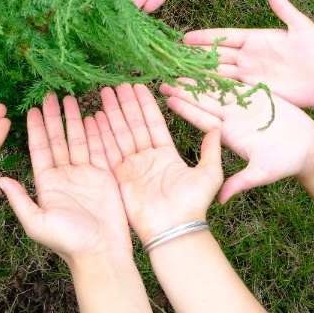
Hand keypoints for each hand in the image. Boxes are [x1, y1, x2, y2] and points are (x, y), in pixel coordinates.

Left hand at [0, 94, 131, 262]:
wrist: (101, 252)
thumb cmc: (67, 241)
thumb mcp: (36, 222)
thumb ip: (19, 199)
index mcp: (46, 183)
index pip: (39, 149)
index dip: (35, 128)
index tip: (31, 108)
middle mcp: (64, 175)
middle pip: (57, 139)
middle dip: (53, 117)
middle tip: (50, 94)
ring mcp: (85, 173)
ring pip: (77, 139)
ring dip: (73, 119)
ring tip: (70, 98)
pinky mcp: (104, 175)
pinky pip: (98, 148)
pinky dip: (96, 131)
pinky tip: (93, 114)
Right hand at [94, 84, 222, 241]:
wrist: (175, 229)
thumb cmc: (193, 204)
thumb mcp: (209, 173)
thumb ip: (211, 150)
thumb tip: (219, 128)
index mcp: (166, 155)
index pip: (153, 123)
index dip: (145, 104)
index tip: (138, 86)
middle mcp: (147, 158)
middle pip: (133, 125)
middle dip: (124, 104)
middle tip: (115, 84)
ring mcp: (131, 167)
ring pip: (119, 134)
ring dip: (111, 114)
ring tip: (103, 93)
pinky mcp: (119, 177)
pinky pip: (108, 152)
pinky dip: (101, 135)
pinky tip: (95, 117)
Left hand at [160, 80, 313, 202]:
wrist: (308, 150)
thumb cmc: (286, 164)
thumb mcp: (262, 173)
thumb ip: (240, 182)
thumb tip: (220, 200)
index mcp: (229, 135)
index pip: (202, 119)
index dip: (185, 108)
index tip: (168, 98)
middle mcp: (232, 120)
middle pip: (204, 101)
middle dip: (185, 90)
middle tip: (165, 77)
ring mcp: (244, 107)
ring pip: (218, 89)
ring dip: (200, 78)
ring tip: (181, 66)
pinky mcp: (258, 97)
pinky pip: (237, 82)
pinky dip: (224, 73)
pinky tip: (208, 62)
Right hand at [184, 0, 313, 107]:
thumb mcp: (301, 28)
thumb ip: (285, 10)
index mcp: (254, 38)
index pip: (223, 36)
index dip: (204, 37)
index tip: (183, 38)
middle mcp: (247, 56)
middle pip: (215, 55)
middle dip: (193, 56)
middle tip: (170, 57)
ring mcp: (249, 74)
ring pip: (218, 73)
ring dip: (197, 75)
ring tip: (175, 77)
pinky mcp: (253, 91)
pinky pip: (229, 90)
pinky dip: (213, 91)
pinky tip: (196, 92)